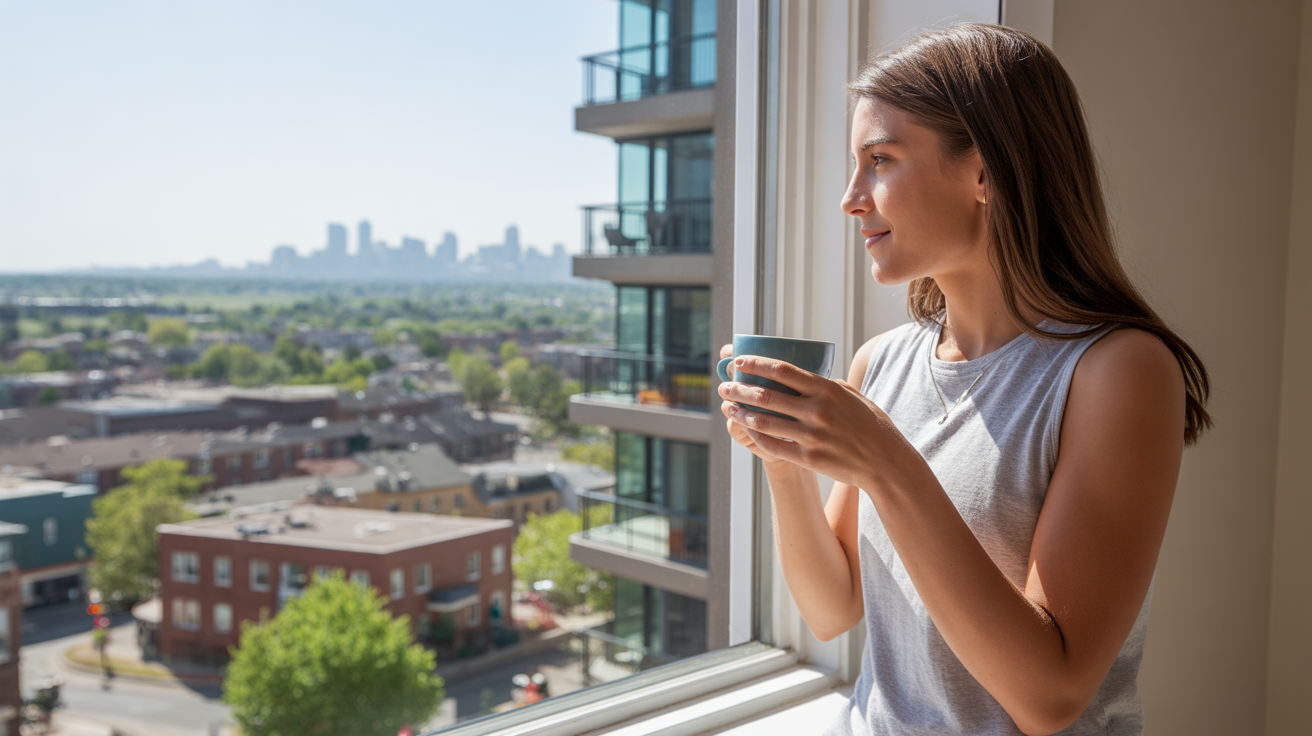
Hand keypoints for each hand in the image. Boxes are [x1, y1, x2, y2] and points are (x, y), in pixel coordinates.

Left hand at [719, 355, 917, 490]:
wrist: (885, 463)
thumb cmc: (871, 426)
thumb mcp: (854, 397)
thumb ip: (829, 385)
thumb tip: (806, 376)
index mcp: (827, 390)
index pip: (783, 371)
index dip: (756, 364)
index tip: (738, 362)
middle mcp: (817, 410)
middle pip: (767, 395)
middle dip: (740, 389)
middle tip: (724, 386)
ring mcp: (811, 435)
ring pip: (765, 421)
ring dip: (742, 413)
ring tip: (728, 408)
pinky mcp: (808, 458)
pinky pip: (774, 445)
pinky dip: (756, 436)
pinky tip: (746, 430)